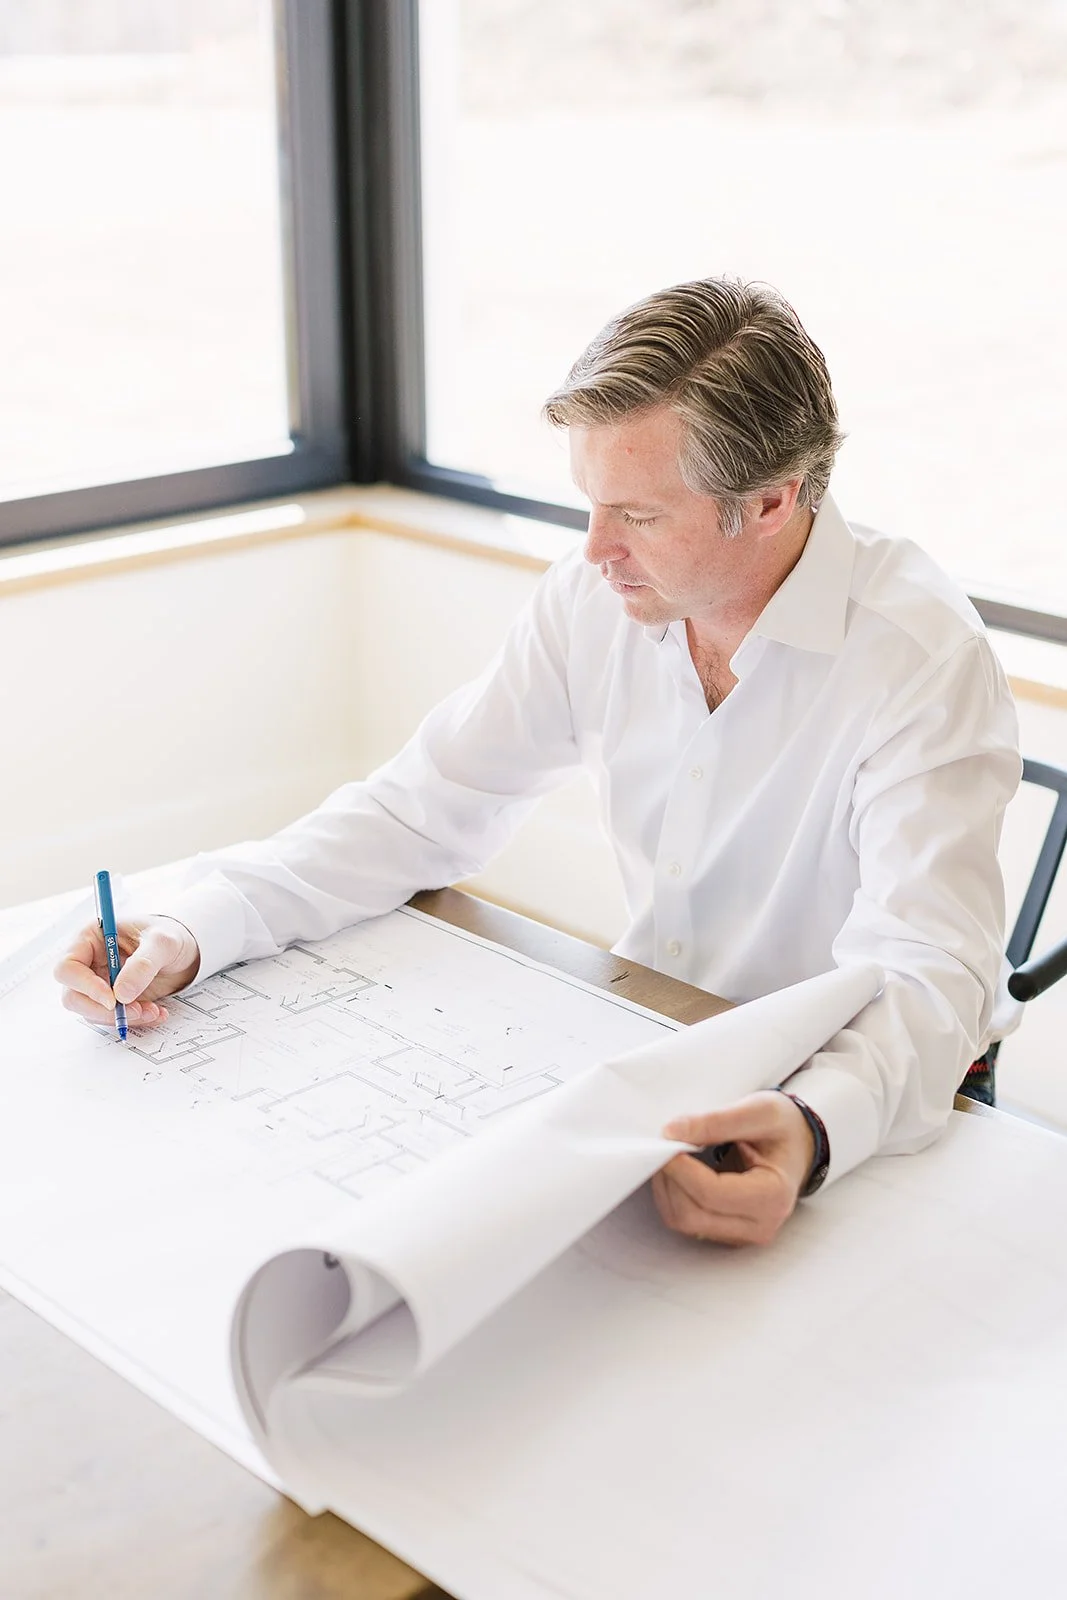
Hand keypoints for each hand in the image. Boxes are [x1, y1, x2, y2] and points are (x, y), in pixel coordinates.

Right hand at [54, 917, 200, 1030]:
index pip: (68, 968)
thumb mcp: (163, 942)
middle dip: (103, 1010)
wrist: (184, 950)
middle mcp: (89, 962)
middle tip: (135, 1011)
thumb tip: (121, 994)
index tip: (113, 1000)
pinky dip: (133, 1020)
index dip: (85, 986)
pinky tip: (156, 1012)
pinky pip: (112, 1018)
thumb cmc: (168, 935)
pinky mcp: (112, 1000)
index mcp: (90, 938)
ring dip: (122, 1018)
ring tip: (153, 1010)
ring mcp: (98, 983)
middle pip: (73, 996)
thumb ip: (143, 964)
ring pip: (92, 1012)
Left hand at [652, 1090, 815, 1246]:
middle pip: (692, 1215)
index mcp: (773, 1196)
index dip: (680, 1169)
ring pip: (684, 1222)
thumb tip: (671, 1133)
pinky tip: (679, 1171)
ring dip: (667, 1189)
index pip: (710, 1194)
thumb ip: (715, 1121)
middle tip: (664, 1147)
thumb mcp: (758, 1111)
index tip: (666, 1141)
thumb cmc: (782, 1127)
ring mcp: (743, 1234)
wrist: (797, 1143)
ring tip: (671, 1156)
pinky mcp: (727, 1232)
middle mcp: (760, 1225)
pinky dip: (674, 1196)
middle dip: (670, 1180)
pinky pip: (687, 1222)